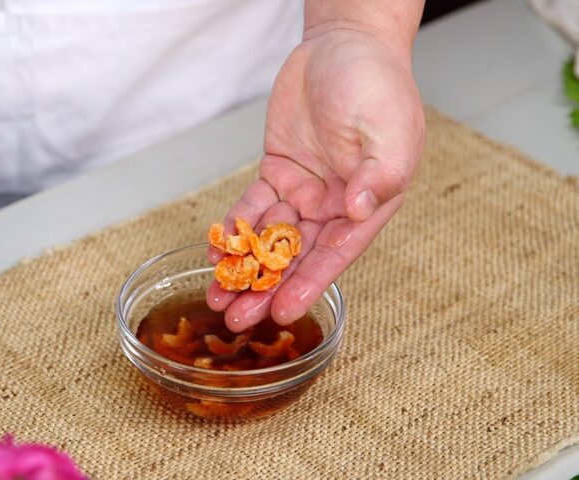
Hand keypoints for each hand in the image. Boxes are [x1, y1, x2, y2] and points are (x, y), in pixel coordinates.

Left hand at [207, 25, 424, 331]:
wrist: (343, 46)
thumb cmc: (376, 84)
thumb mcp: (387, 128)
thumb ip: (378, 173)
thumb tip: (357, 211)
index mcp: (368, 204)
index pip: (336, 255)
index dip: (308, 286)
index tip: (282, 312)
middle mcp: (335, 206)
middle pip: (297, 258)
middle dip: (267, 289)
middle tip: (238, 320)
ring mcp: (304, 192)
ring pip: (271, 241)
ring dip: (244, 269)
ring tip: (217, 297)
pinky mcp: (278, 174)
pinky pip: (253, 209)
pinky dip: (234, 230)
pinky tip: (215, 252)